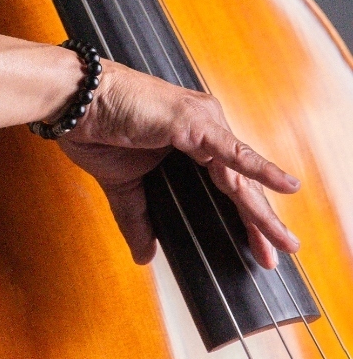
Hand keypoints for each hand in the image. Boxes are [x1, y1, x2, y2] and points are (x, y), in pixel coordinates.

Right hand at [59, 61, 300, 267]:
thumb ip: (138, 219)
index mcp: (192, 139)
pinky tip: (286, 186)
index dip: (246, 219)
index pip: (227, 186)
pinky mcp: (193, 123)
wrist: (73, 102)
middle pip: (240, 184)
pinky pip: (232, 152)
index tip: (258, 250)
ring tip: (284, 241)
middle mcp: (205, 128)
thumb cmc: (96, 128)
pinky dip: (259, 169)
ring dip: (263, 210)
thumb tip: (145, 257)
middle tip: (279, 254)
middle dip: (260, 223)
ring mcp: (202, 123)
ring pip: (240, 175)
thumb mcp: (122, 185)